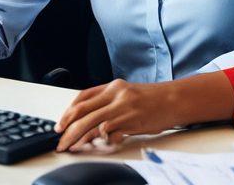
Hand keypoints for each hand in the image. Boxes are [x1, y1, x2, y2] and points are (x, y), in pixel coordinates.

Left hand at [55, 79, 171, 151]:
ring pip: (92, 123)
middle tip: (60, 140)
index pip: (83, 97)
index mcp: (113, 86)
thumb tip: (90, 123)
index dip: (68, 112)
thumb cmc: (151, 100)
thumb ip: (109, 104)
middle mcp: (115, 94)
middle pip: (83, 111)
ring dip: (78, 137)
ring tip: (71, 147)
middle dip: (68, 127)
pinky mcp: (130, 120)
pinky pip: (109, 131)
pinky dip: (101, 140)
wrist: (173, 99)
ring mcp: (122, 107)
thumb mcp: (127, 95)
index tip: (60, 124)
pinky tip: (98, 145)